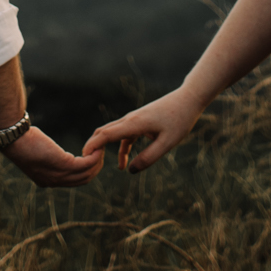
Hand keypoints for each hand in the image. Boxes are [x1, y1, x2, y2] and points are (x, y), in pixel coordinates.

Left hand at [2, 124, 102, 187]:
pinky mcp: (64, 164)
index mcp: (47, 181)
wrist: (15, 140)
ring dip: (97, 163)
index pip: (71, 182)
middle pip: (82, 181)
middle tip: (99, 155)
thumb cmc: (21, 142)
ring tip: (100, 150)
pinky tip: (97, 148)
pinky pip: (86, 164)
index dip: (84, 173)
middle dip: (94, 169)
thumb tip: (51, 152)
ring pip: (87, 174)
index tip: (90, 161)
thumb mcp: (35, 155)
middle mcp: (54, 182)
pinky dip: (94, 157)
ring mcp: (59, 175)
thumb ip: (46, 158)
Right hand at [81, 88, 205, 172]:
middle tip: (85, 164)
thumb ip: (149, 157)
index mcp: (134, 123)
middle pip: (104, 131)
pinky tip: (124, 163)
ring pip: (113, 133)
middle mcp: (130, 119)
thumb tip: (130, 170)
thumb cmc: (179, 120)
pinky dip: (120, 148)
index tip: (83, 157)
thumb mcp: (167, 143)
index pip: (106, 134)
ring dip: (105, 147)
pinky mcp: (140, 121)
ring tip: (99, 166)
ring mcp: (134, 119)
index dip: (93, 145)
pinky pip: (124, 135)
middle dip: (93, 146)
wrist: (187, 100)